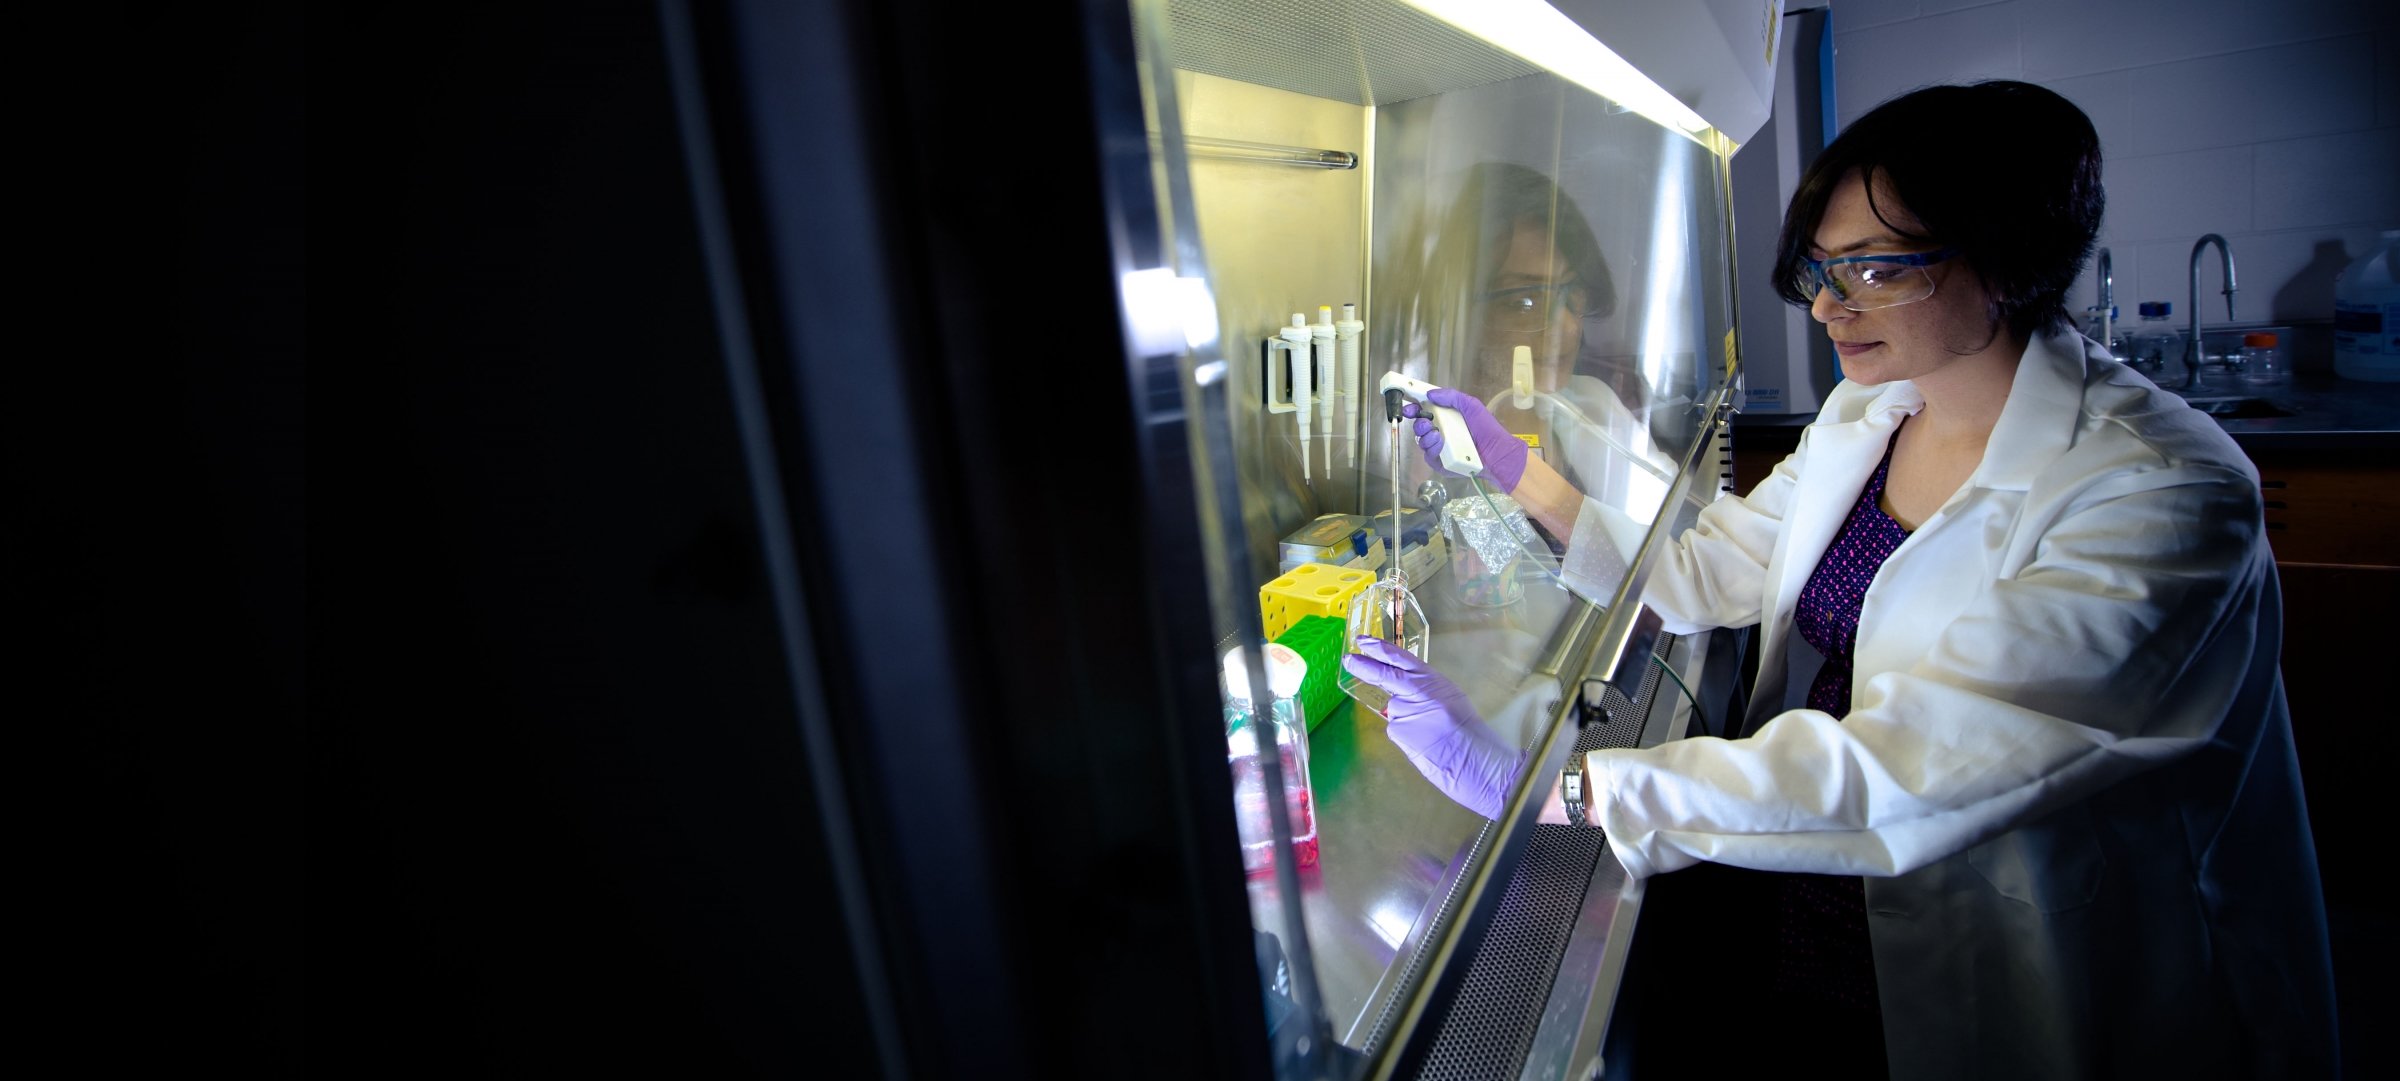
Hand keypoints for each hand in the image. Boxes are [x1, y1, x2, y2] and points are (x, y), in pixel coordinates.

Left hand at [1341, 636, 1526, 818]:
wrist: (1473, 758)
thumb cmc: (1467, 730)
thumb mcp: (1450, 697)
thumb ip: (1425, 691)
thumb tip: (1405, 693)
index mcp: (1433, 680)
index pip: (1401, 658)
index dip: (1380, 648)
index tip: (1362, 641)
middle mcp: (1417, 692)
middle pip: (1385, 675)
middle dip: (1364, 666)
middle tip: (1349, 660)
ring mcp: (1405, 712)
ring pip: (1396, 711)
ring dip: (1407, 720)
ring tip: (1430, 733)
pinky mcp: (1398, 731)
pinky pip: (1397, 730)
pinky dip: (1408, 735)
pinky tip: (1424, 743)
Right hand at [1404, 386, 1526, 492]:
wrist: (1496, 452)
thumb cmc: (1486, 428)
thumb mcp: (1470, 406)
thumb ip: (1451, 396)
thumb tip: (1430, 393)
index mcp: (1445, 418)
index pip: (1423, 412)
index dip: (1414, 409)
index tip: (1409, 408)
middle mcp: (1440, 433)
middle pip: (1419, 428)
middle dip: (1419, 424)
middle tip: (1426, 422)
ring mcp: (1440, 449)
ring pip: (1422, 442)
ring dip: (1426, 437)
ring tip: (1437, 435)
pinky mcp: (1441, 464)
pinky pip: (1429, 457)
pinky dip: (1432, 450)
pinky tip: (1440, 445)